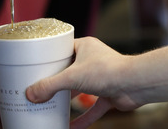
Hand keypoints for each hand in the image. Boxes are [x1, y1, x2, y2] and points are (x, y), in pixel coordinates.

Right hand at [26, 37, 142, 128]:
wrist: (135, 84)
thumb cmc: (109, 70)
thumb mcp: (72, 77)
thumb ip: (50, 86)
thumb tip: (31, 94)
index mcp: (84, 47)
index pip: (62, 50)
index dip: (49, 58)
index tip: (35, 67)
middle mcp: (92, 60)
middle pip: (69, 72)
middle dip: (55, 83)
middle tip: (39, 90)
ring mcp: (100, 78)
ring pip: (79, 90)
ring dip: (67, 101)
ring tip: (50, 108)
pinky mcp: (107, 93)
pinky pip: (91, 108)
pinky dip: (82, 118)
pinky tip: (70, 128)